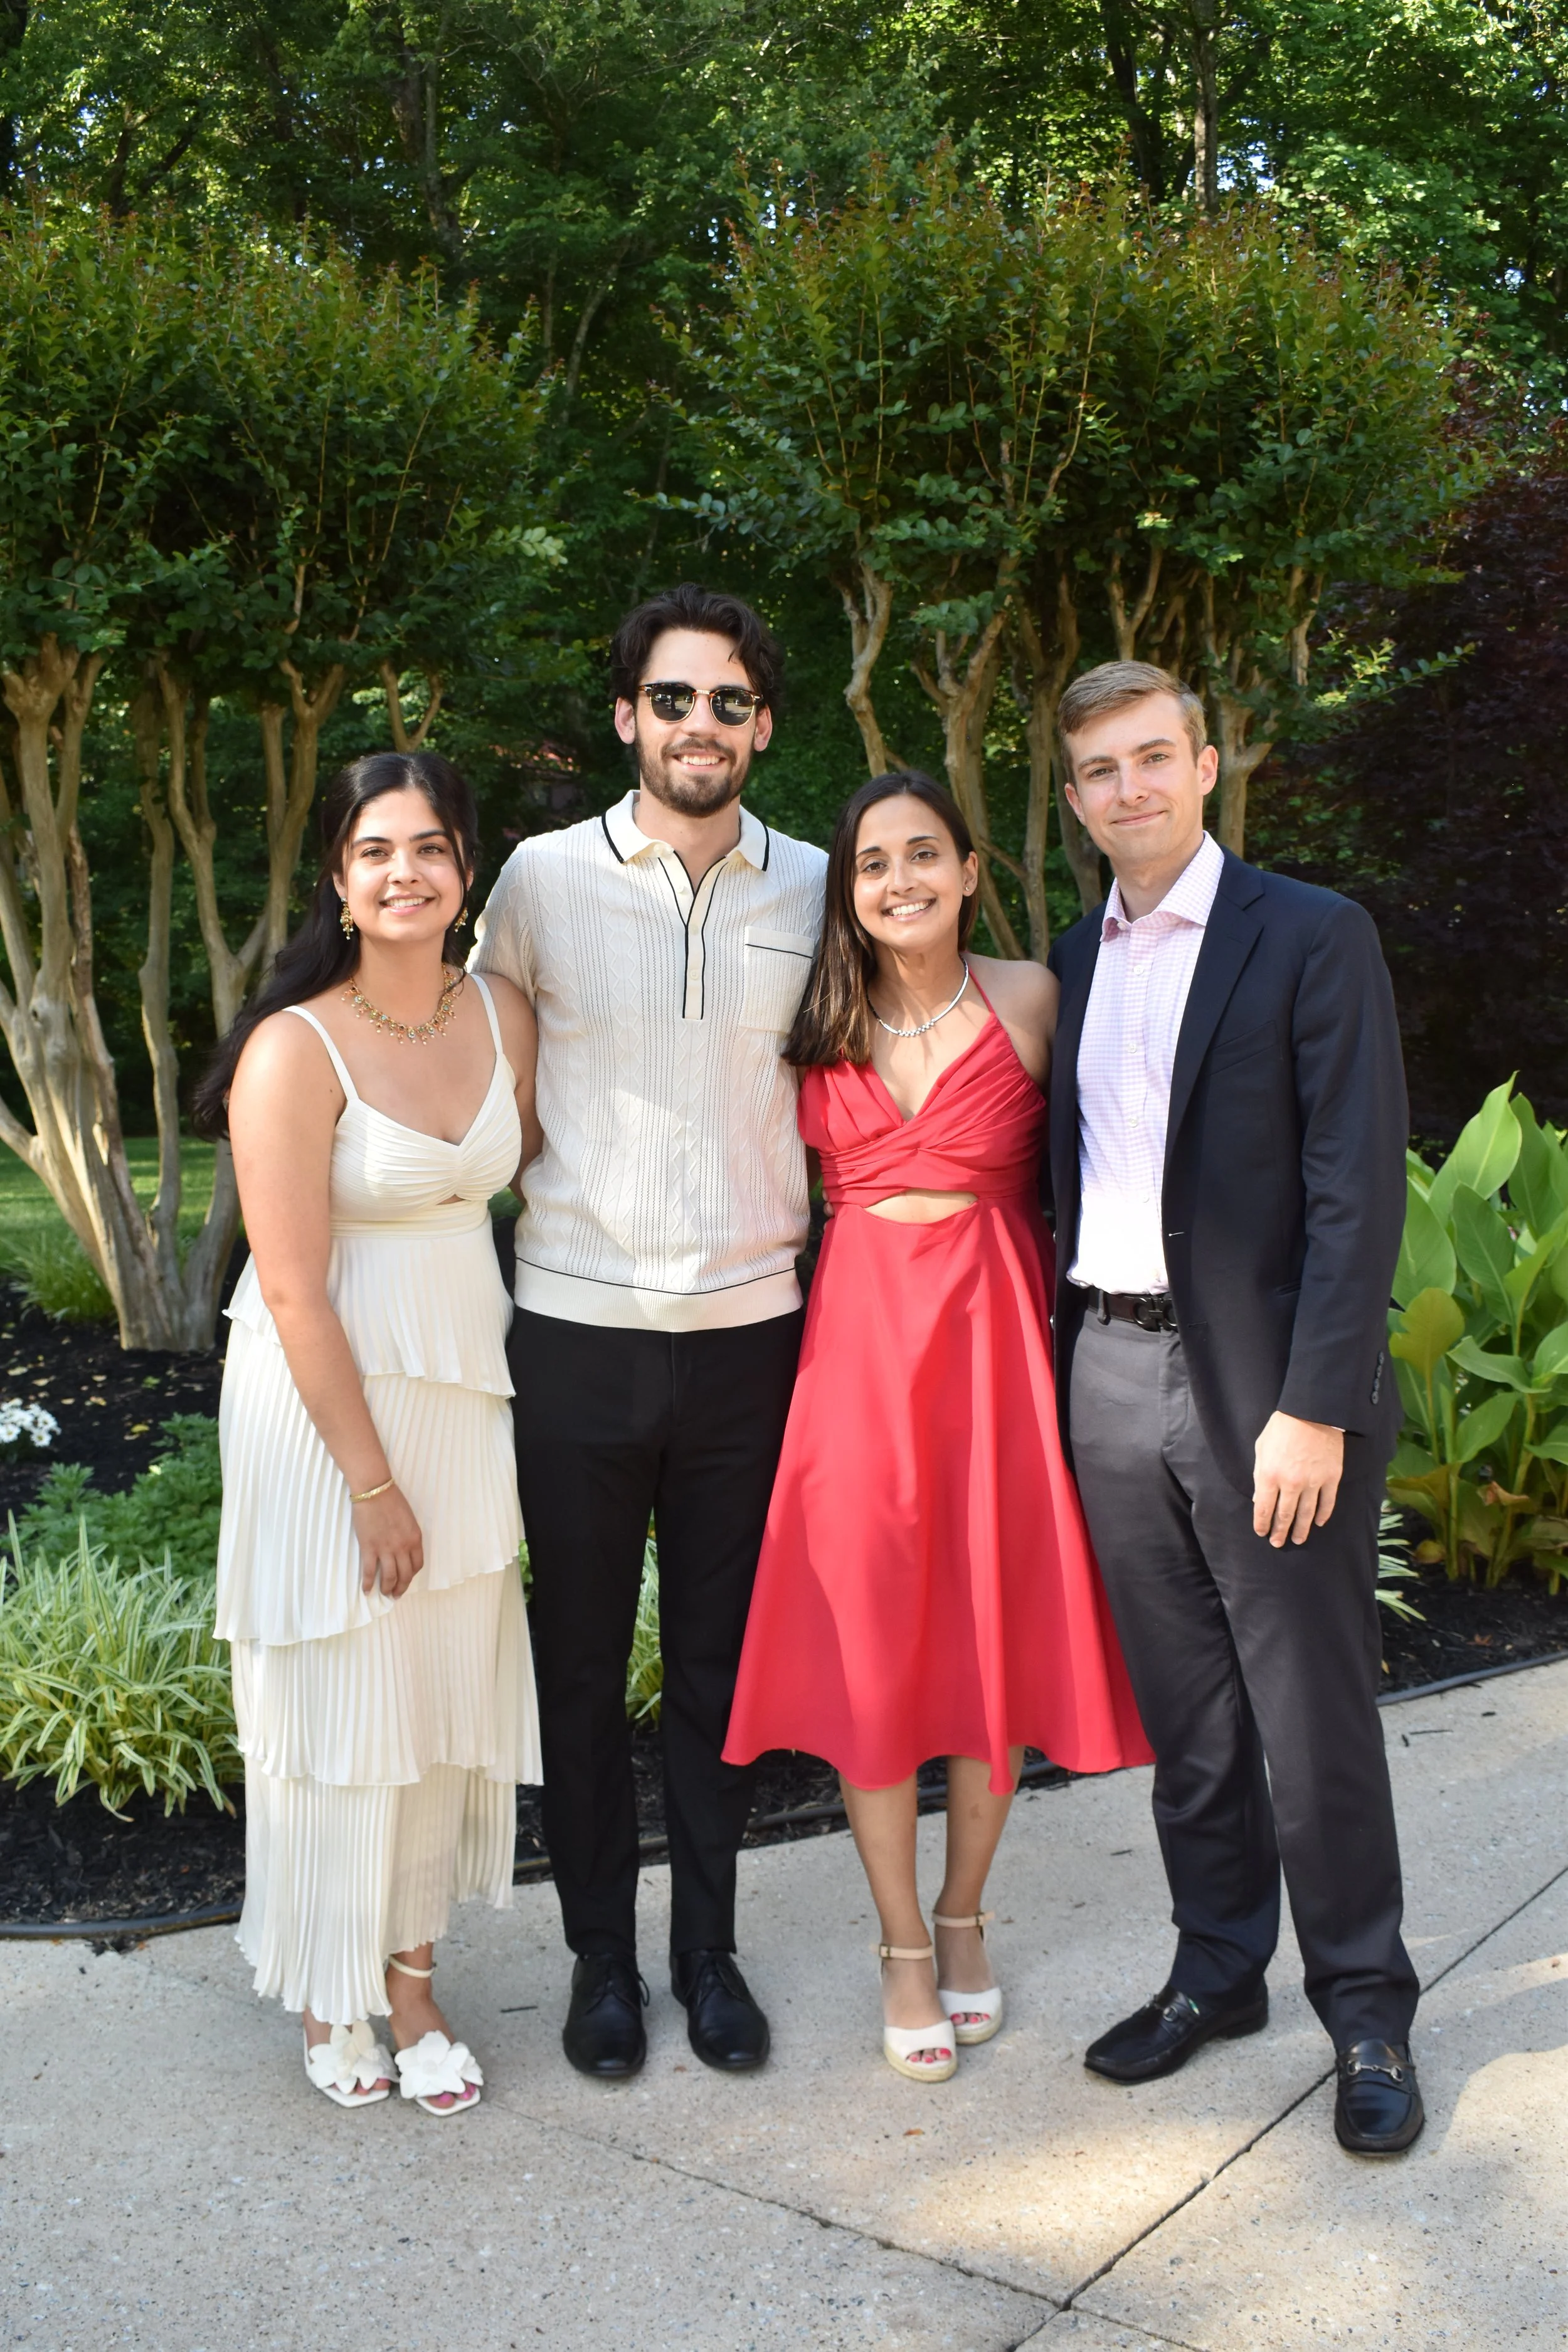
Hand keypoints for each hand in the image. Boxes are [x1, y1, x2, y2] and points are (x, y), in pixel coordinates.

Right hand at [352, 1485, 424, 1596]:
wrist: (374, 1491)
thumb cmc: (391, 1501)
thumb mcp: (409, 1519)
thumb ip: (409, 1536)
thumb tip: (404, 1549)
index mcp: (415, 1539)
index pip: (417, 1564)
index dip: (412, 1575)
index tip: (407, 1579)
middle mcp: (403, 1547)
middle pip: (405, 1575)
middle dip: (401, 1588)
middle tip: (396, 1594)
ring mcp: (386, 1549)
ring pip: (389, 1577)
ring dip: (387, 1588)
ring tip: (384, 1594)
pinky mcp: (369, 1548)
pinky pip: (369, 1571)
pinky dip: (368, 1584)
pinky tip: (367, 1591)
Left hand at [1252, 1412, 1343, 1547]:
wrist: (1312, 1411)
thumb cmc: (1282, 1427)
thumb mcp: (1261, 1447)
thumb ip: (1258, 1474)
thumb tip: (1257, 1497)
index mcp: (1269, 1475)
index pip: (1263, 1508)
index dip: (1262, 1523)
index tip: (1261, 1533)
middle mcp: (1290, 1483)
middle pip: (1284, 1515)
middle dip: (1279, 1531)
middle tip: (1278, 1542)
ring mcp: (1313, 1482)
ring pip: (1306, 1514)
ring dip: (1300, 1529)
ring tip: (1298, 1539)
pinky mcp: (1331, 1478)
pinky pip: (1327, 1503)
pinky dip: (1323, 1515)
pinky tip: (1318, 1523)